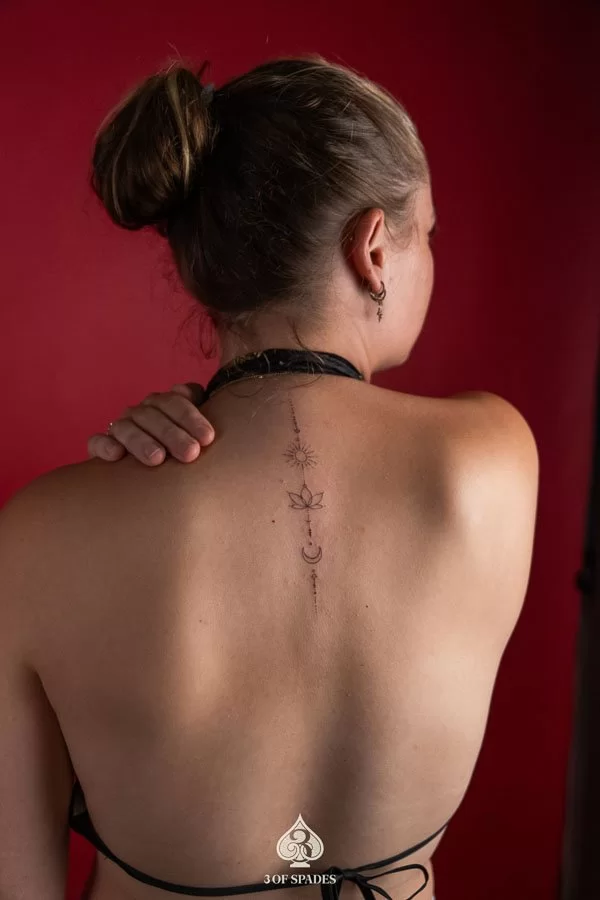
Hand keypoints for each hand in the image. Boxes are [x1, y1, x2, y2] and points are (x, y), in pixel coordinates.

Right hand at [87, 383, 214, 465]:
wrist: (155, 477)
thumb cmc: (182, 449)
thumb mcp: (195, 429)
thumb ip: (196, 404)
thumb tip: (185, 391)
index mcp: (162, 404)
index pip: (174, 402)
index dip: (191, 418)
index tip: (207, 438)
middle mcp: (140, 413)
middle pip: (152, 416)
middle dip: (172, 434)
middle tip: (190, 453)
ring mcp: (119, 428)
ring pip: (126, 427)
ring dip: (141, 441)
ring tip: (158, 459)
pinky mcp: (101, 447)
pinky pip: (97, 442)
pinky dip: (105, 445)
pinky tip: (117, 455)